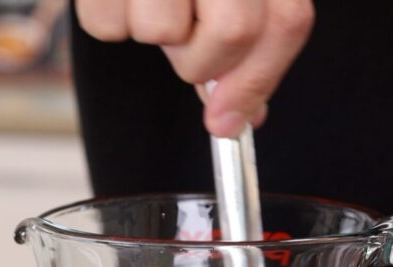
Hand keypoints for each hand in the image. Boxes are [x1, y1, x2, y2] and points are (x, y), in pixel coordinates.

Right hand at [74, 0, 314, 136]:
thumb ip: (245, 35)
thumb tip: (238, 111)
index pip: (286, 22)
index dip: (260, 79)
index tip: (230, 120)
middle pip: (232, 34)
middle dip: (202, 60)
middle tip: (183, 39)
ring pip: (162, 33)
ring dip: (151, 31)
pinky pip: (106, 27)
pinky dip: (108, 20)